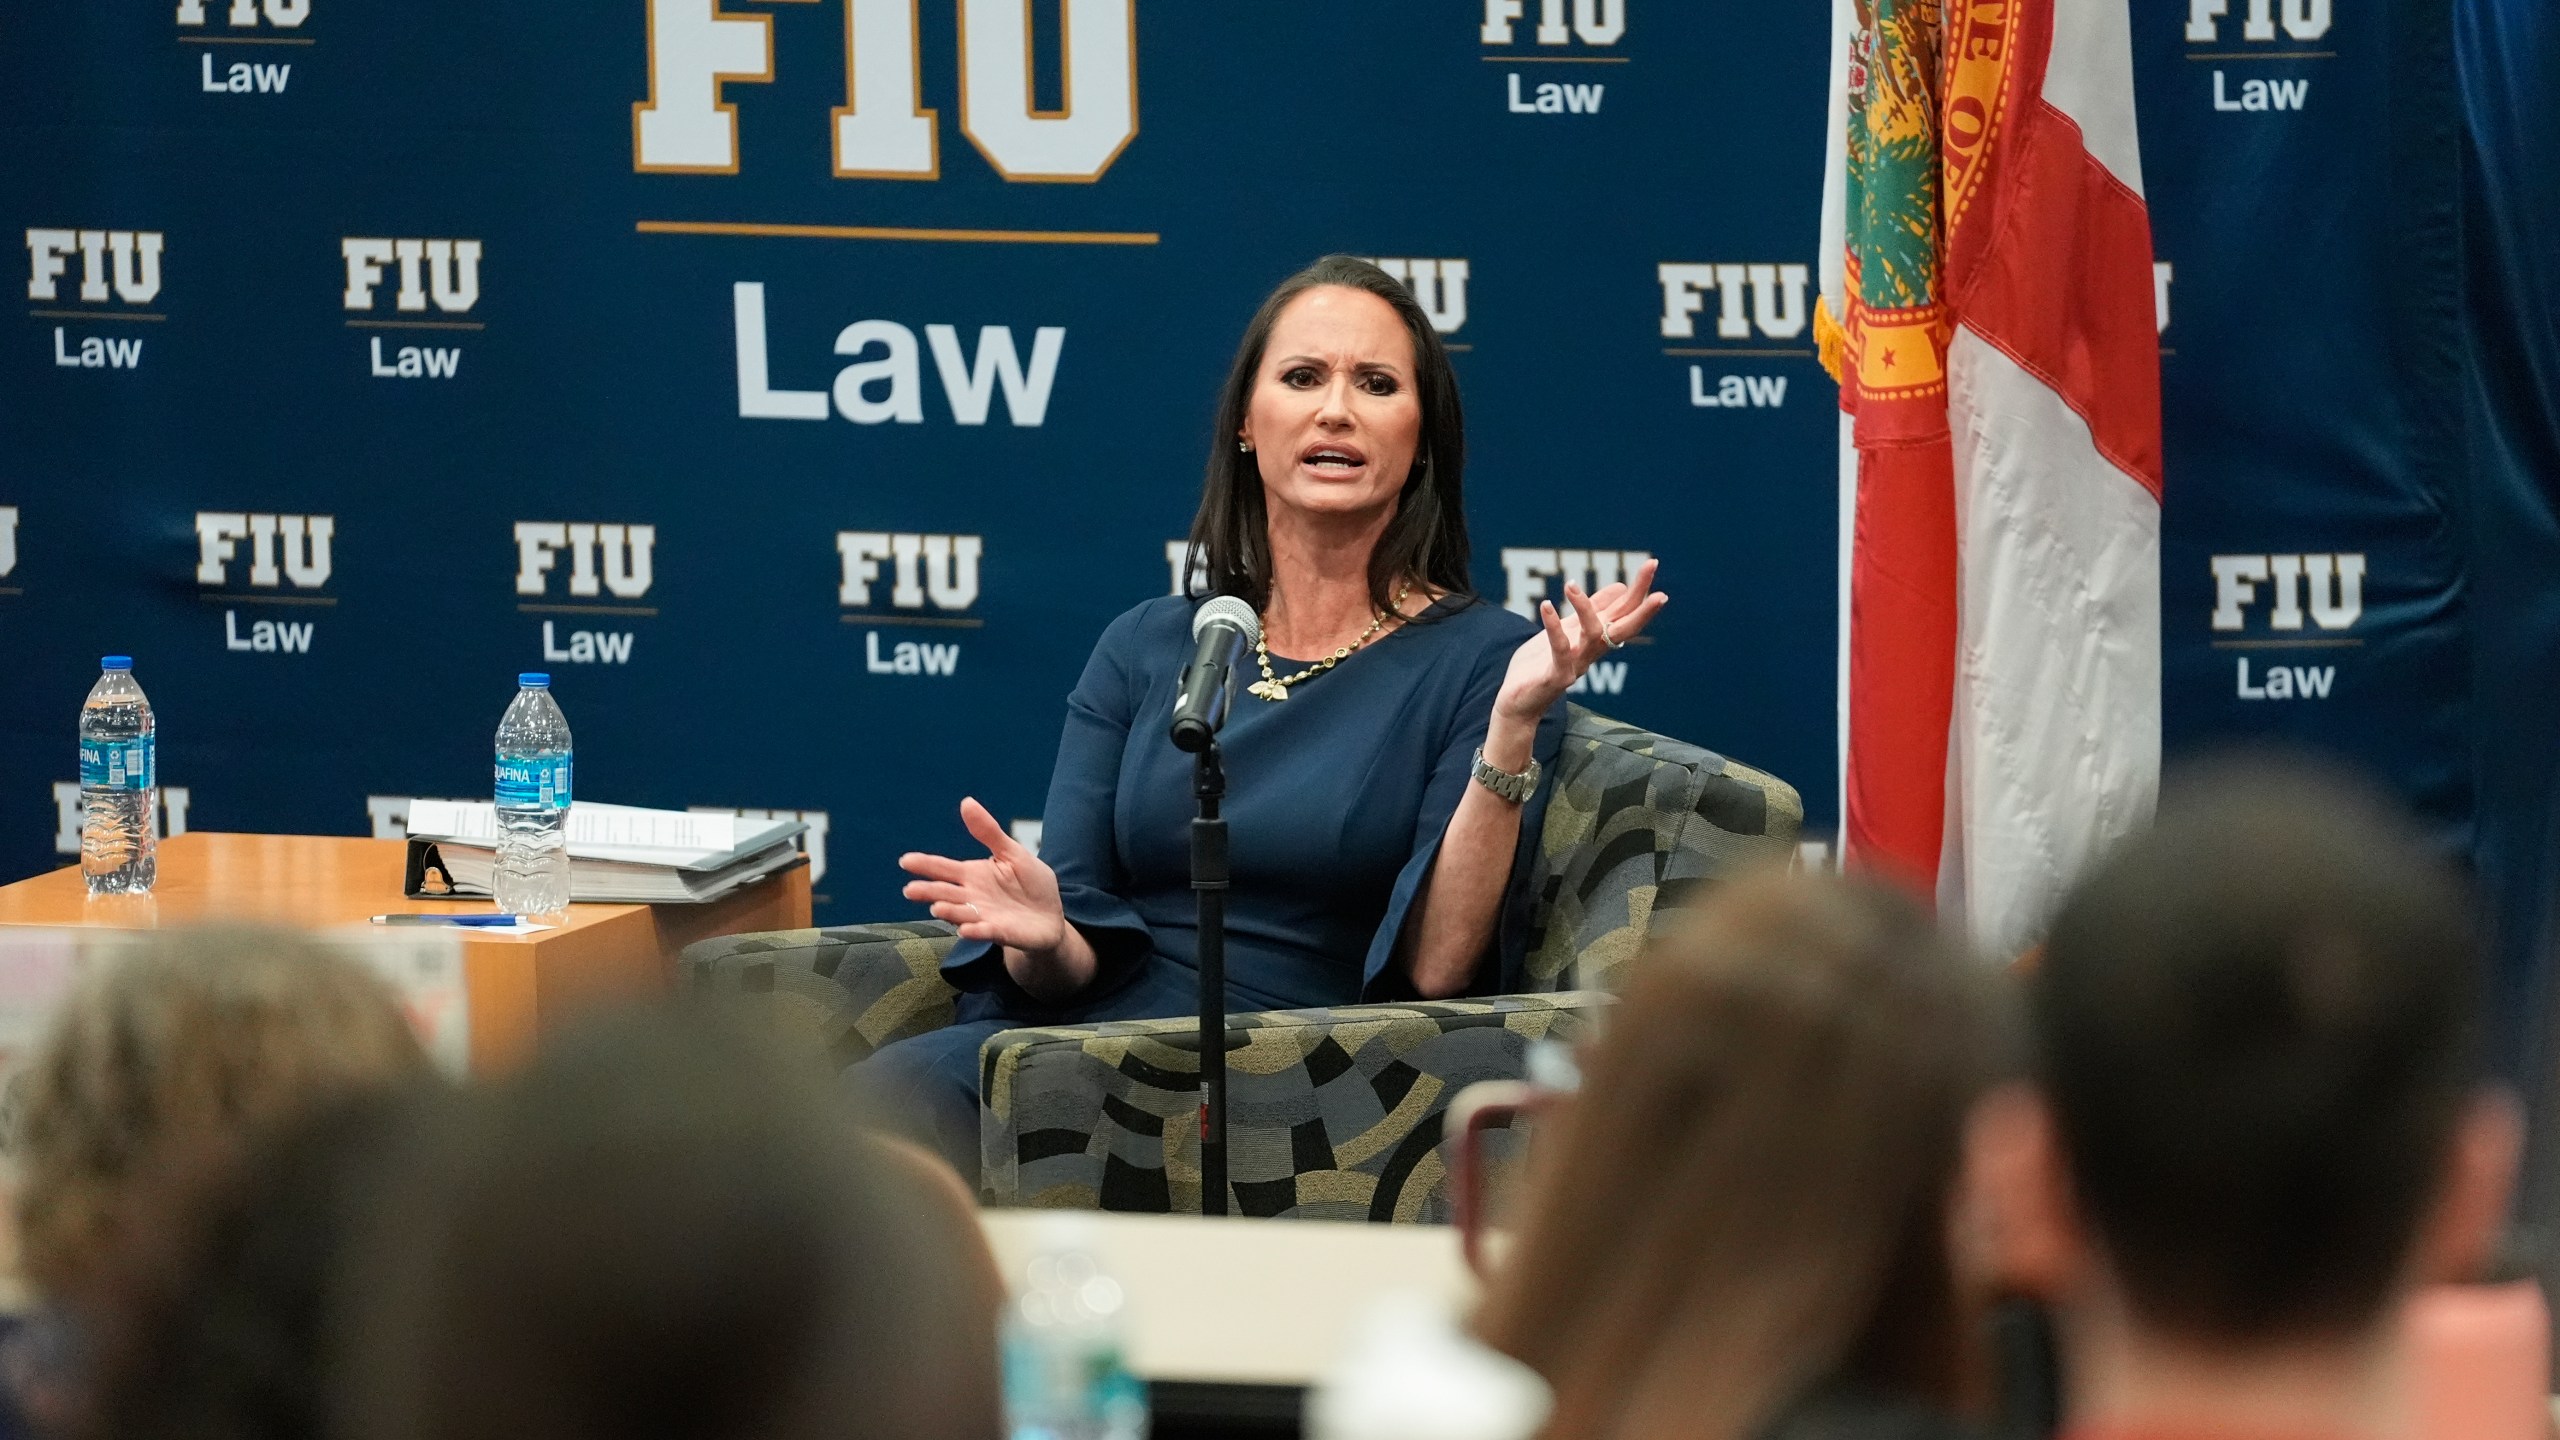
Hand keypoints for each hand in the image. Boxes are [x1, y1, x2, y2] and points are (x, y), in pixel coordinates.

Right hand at [899, 797, 1066, 953]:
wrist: (1051, 915)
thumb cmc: (1030, 882)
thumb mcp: (1012, 852)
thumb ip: (988, 832)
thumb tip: (966, 802)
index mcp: (972, 875)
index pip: (943, 868)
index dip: (924, 864)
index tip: (905, 861)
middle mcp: (972, 897)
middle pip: (945, 893)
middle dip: (928, 892)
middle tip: (910, 890)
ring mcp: (984, 916)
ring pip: (961, 914)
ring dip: (949, 912)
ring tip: (937, 908)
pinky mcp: (1001, 932)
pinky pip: (985, 932)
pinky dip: (975, 931)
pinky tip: (965, 930)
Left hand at [1495, 558, 1667, 721]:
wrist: (1519, 703)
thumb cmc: (1541, 665)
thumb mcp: (1568, 631)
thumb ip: (1592, 612)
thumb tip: (1620, 588)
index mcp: (1596, 640)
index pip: (1624, 612)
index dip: (1639, 590)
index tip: (1652, 563)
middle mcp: (1592, 652)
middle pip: (1625, 625)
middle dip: (1640, 600)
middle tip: (1651, 569)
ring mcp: (1576, 664)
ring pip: (1593, 635)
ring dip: (1585, 608)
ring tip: (1570, 584)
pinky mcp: (1556, 675)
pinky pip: (1559, 650)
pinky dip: (1553, 627)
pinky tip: (1546, 605)